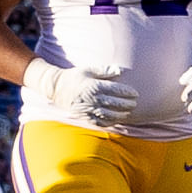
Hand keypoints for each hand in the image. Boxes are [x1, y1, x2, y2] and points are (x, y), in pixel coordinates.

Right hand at [24, 60, 138, 123]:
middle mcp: (91, 99)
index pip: (115, 90)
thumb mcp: (89, 70)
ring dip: (119, 115)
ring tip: (128, 113)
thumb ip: (104, 70)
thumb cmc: (75, 77)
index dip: (126, 92)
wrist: (56, 88)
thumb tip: (119, 70)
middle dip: (126, 104)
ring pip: (107, 114)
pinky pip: (98, 122)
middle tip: (135, 103)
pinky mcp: (83, 116)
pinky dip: (109, 122)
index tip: (135, 93)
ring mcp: (87, 109)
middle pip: (113, 103)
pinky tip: (116, 120)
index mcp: (93, 86)